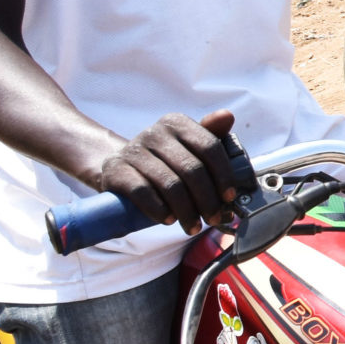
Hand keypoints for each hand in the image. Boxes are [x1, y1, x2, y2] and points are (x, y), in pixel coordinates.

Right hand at [86, 110, 240, 229]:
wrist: (119, 168)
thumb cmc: (162, 162)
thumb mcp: (186, 148)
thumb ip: (210, 137)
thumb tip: (228, 116)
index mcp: (177, 123)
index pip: (209, 146)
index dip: (223, 174)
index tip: (229, 197)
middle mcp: (155, 132)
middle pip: (192, 169)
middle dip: (207, 199)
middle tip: (213, 219)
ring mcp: (134, 150)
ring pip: (170, 184)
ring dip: (186, 211)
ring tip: (193, 227)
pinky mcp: (116, 170)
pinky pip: (142, 191)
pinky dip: (159, 209)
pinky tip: (168, 220)